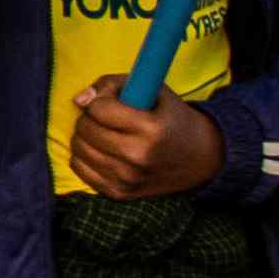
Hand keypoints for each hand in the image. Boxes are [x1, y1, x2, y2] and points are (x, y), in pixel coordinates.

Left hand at [64, 86, 223, 200]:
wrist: (199, 158)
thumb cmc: (171, 118)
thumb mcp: (153, 90)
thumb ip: (112, 84)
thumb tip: (79, 100)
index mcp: (151, 129)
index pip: (99, 109)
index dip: (99, 100)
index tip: (109, 101)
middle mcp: (139, 156)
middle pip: (86, 129)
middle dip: (89, 117)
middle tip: (103, 116)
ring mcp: (128, 178)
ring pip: (79, 149)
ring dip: (83, 135)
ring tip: (101, 131)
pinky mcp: (120, 193)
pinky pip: (80, 168)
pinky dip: (83, 155)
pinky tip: (99, 149)